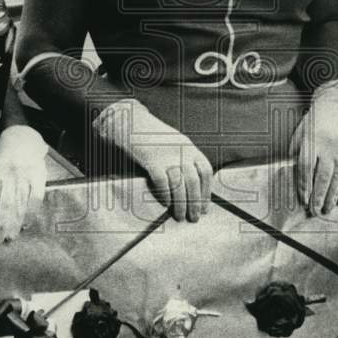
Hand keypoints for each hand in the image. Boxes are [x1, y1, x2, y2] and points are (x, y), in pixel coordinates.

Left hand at [0, 125, 47, 242]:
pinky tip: (25, 224)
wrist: (23, 139)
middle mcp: (11, 173)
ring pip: (20, 203)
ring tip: (10, 236)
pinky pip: (36, 198)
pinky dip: (31, 213)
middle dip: (2, 223)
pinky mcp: (39, 177)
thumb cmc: (1, 156)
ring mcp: (27, 175)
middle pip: (6, 203)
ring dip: (15, 222)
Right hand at [94, 99, 212, 221]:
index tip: (205, 206)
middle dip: (195, 202)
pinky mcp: (151, 159)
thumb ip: (183, 159)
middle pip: (194, 181)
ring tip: (180, 216)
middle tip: (194, 217)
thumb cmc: (151, 135)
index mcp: (189, 146)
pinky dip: (165, 194)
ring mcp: (167, 155)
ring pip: (180, 184)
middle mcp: (181, 150)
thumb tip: (191, 187)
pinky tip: (166, 203)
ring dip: (181, 204)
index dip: (207, 191)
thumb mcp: (174, 142)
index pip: (205, 171)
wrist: (130, 121)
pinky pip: (162, 181)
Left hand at [290, 80, 337, 214]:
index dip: (305, 186)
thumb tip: (293, 174)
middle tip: (315, 211)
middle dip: (319, 196)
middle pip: (323, 176)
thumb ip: (296, 151)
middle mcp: (329, 147)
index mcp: (312, 141)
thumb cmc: (315, 121)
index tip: (304, 200)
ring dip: (332, 196)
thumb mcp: (301, 132)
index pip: (307, 168)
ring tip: (327, 209)